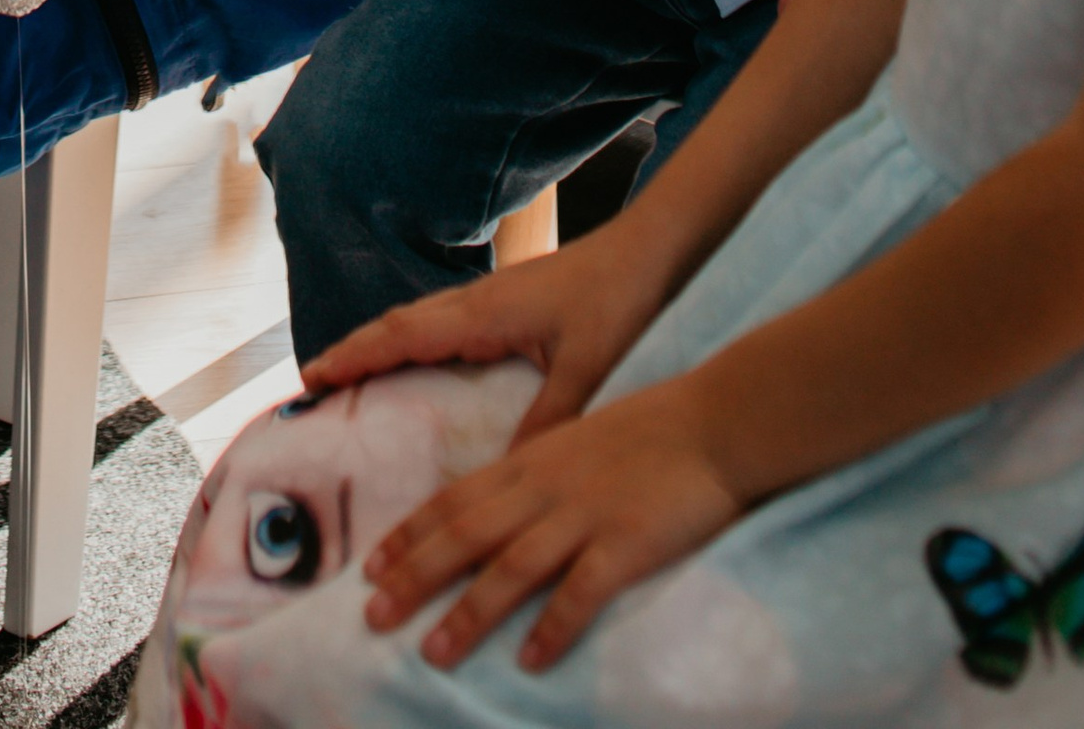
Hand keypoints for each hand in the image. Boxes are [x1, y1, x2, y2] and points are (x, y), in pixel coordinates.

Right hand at [307, 218, 673, 440]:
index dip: (355, 356)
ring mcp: (492, 298)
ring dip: (382, 344)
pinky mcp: (510, 301)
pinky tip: (424, 365)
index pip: (401, 335)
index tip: (311, 377)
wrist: (650, 252)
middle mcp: (477, 301)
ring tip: (353, 377)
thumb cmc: (619, 302)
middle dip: (355, 351)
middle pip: (398, 323)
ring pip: (419, 319)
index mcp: (483, 314)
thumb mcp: (585, 370)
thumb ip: (545, 422)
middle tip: (314, 385)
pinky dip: (415, 342)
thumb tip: (505, 478)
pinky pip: (444, 322)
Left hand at [364, 380, 745, 673]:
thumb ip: (538, 471)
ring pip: (511, 568)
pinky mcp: (626, 543)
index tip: (370, 566)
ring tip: (434, 654)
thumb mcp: (577, 441)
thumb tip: (501, 506)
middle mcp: (545, 487)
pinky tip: (529, 661)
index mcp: (531, 460)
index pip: (454, 498)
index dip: (410, 533)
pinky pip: (581, 592)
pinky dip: (552, 627)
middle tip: (372, 616)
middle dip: (416, 577)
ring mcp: (584, 516)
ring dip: (469, 614)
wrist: (714, 422)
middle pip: (466, 535)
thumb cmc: (650, 430)